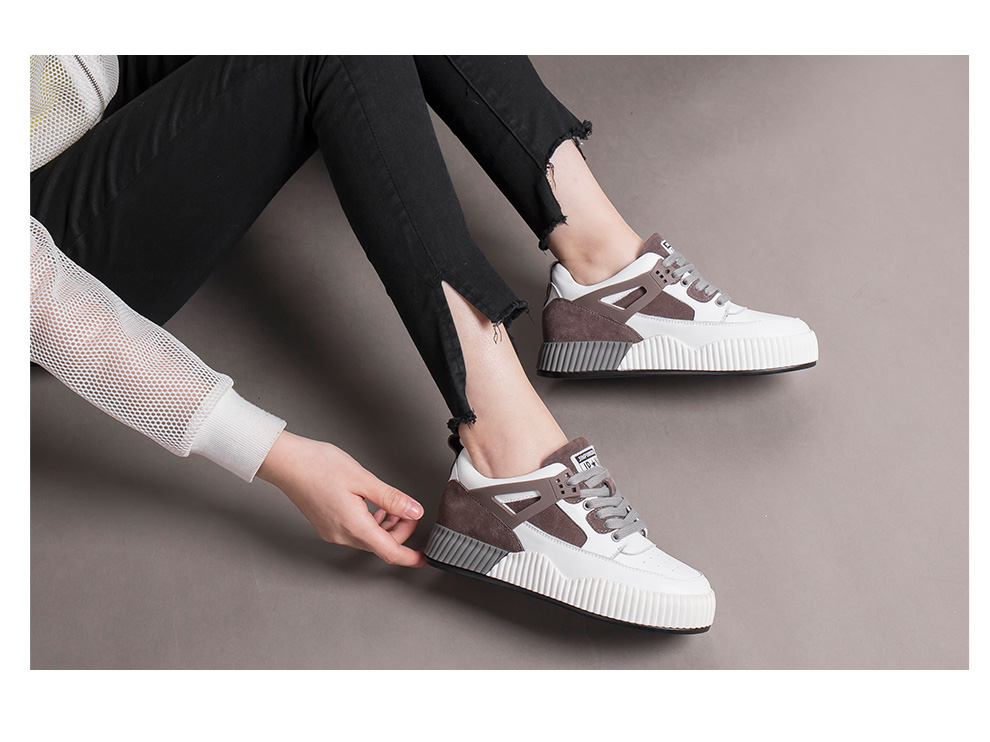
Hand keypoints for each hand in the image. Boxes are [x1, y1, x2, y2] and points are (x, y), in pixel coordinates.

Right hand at [257, 430, 425, 566]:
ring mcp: (332, 532)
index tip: (425, 559)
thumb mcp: (362, 479)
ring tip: (392, 506)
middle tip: (409, 510)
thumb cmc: (318, 466)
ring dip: (386, 527)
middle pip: (381, 545)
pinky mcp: (327, 525)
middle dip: (401, 531)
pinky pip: (356, 532)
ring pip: (369, 538)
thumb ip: (391, 498)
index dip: (410, 558)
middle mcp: (342, 534)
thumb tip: (414, 511)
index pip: (390, 552)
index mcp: (354, 526)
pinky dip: (371, 523)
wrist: (287, 463)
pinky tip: (373, 507)